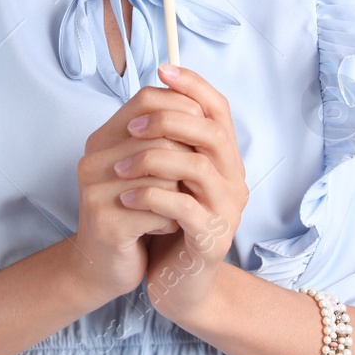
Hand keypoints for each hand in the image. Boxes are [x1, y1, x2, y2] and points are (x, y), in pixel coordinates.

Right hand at [62, 83, 207, 305]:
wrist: (103, 267)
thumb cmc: (132, 214)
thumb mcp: (143, 169)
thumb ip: (161, 137)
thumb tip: (199, 102)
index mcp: (103, 139)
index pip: (147, 99)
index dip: (182, 109)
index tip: (199, 136)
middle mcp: (94, 159)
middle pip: (162, 137)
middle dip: (185, 164)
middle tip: (184, 187)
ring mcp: (96, 190)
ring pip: (165, 175)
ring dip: (179, 196)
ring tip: (170, 209)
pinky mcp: (107, 222)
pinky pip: (161, 210)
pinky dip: (171, 222)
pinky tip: (161, 230)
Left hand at [116, 63, 248, 324]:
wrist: (181, 285)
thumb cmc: (172, 225)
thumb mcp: (171, 178)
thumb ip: (169, 142)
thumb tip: (150, 94)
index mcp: (225, 158)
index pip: (219, 108)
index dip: (194, 85)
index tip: (162, 70)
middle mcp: (234, 179)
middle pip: (212, 131)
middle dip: (169, 121)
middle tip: (132, 127)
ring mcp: (227, 210)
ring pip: (200, 167)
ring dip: (154, 160)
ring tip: (119, 168)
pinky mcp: (212, 240)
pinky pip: (185, 208)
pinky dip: (152, 198)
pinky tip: (126, 198)